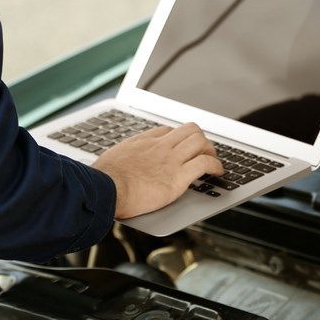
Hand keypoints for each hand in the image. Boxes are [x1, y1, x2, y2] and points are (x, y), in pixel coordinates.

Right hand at [93, 122, 222, 218]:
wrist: (104, 189)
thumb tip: (112, 169)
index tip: (181, 146)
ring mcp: (170, 160)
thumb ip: (119, 161)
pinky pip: (205, 163)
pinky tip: (218, 172)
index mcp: (142, 143)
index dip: (178, 138)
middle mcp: (159, 147)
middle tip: (204, 150)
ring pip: (200, 141)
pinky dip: (216, 166)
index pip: (167, 131)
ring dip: (211, 150)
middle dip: (200, 138)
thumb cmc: (101, 181)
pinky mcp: (178, 177)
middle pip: (189, 129)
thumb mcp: (109, 161)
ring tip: (214, 160)